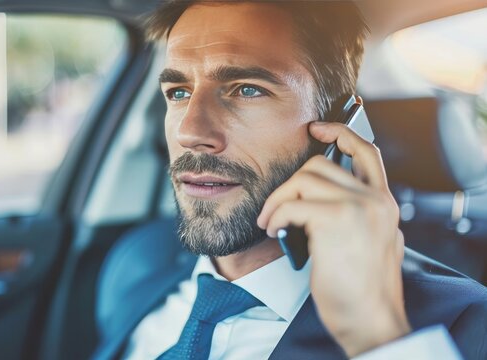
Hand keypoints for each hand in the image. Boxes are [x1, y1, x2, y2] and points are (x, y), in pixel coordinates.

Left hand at [256, 121, 411, 356]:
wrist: (371, 320)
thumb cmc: (361, 289)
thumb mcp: (372, 242)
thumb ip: (359, 214)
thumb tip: (323, 198)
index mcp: (385, 202)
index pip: (366, 152)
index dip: (339, 133)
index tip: (315, 129)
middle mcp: (376, 199)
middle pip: (319, 165)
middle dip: (288, 185)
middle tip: (274, 210)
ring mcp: (359, 208)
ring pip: (303, 179)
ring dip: (277, 201)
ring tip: (271, 223)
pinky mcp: (337, 221)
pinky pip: (292, 204)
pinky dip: (275, 216)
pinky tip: (273, 231)